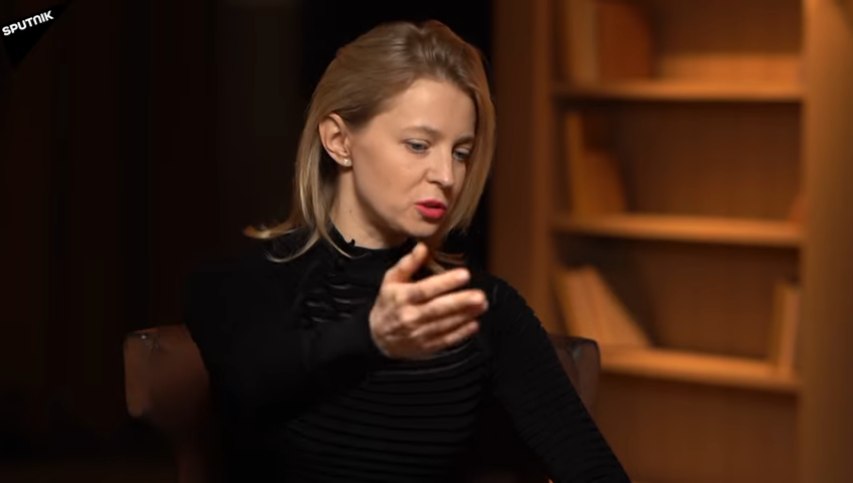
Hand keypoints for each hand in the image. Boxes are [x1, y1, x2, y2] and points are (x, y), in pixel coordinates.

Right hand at [369, 242, 487, 358]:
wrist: (377, 337)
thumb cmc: (389, 303)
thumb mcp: (391, 280)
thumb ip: (407, 264)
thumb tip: (422, 247)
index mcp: (402, 297)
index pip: (425, 289)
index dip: (445, 283)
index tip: (464, 274)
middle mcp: (410, 316)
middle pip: (437, 309)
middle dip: (460, 302)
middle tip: (480, 295)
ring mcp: (418, 334)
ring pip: (444, 324)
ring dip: (465, 315)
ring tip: (482, 305)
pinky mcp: (425, 347)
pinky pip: (445, 340)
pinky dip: (461, 333)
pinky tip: (474, 324)